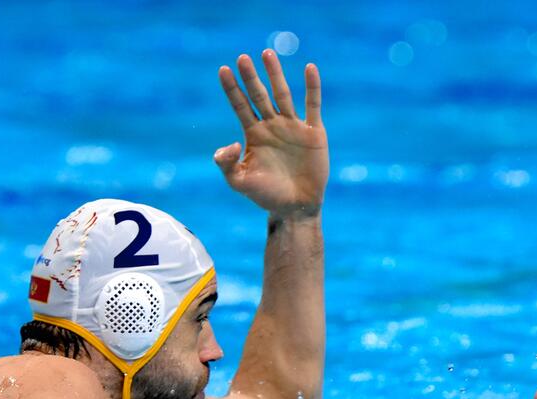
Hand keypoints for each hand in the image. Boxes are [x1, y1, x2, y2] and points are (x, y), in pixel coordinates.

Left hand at [215, 50, 327, 218]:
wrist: (295, 207)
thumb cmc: (266, 196)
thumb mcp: (239, 182)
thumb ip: (226, 164)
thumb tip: (231, 143)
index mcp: (254, 135)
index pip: (240, 106)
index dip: (232, 89)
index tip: (223, 70)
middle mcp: (272, 126)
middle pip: (259, 95)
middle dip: (251, 77)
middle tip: (242, 57)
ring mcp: (293, 127)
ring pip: (283, 95)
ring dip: (275, 75)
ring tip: (268, 53)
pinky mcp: (313, 132)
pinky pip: (312, 106)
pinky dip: (312, 87)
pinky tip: (309, 68)